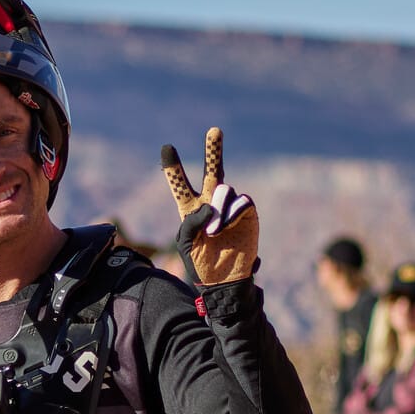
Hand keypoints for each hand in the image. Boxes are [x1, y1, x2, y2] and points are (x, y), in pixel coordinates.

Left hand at [158, 128, 258, 287]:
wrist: (225, 283)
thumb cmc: (201, 265)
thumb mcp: (186, 245)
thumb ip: (191, 222)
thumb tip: (209, 206)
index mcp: (190, 209)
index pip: (180, 184)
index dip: (174, 167)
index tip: (166, 147)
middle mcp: (211, 203)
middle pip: (213, 170)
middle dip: (214, 150)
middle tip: (214, 130)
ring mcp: (230, 207)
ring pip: (225, 190)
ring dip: (218, 209)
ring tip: (215, 232)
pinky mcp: (247, 214)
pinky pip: (242, 202)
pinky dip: (233, 212)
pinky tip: (227, 227)